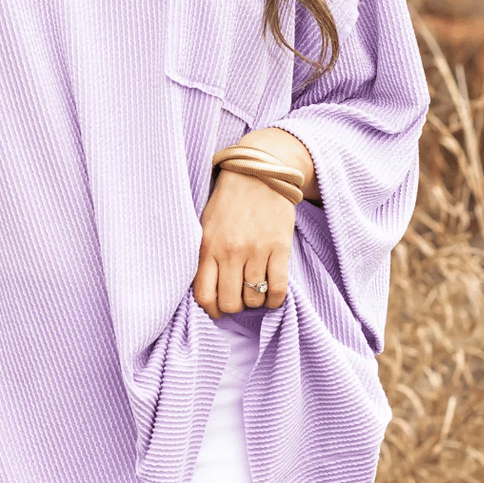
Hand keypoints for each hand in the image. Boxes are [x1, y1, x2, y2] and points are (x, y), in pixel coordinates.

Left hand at [191, 128, 314, 318]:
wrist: (259, 172)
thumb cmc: (229, 201)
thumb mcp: (205, 226)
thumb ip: (204, 257)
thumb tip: (207, 292)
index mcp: (208, 247)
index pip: (205, 295)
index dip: (212, 310)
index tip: (218, 310)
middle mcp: (231, 252)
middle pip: (231, 302)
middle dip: (234, 307)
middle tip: (239, 298)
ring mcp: (256, 251)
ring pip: (254, 299)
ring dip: (255, 302)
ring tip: (255, 292)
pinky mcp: (280, 247)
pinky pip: (278, 288)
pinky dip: (275, 300)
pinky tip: (272, 297)